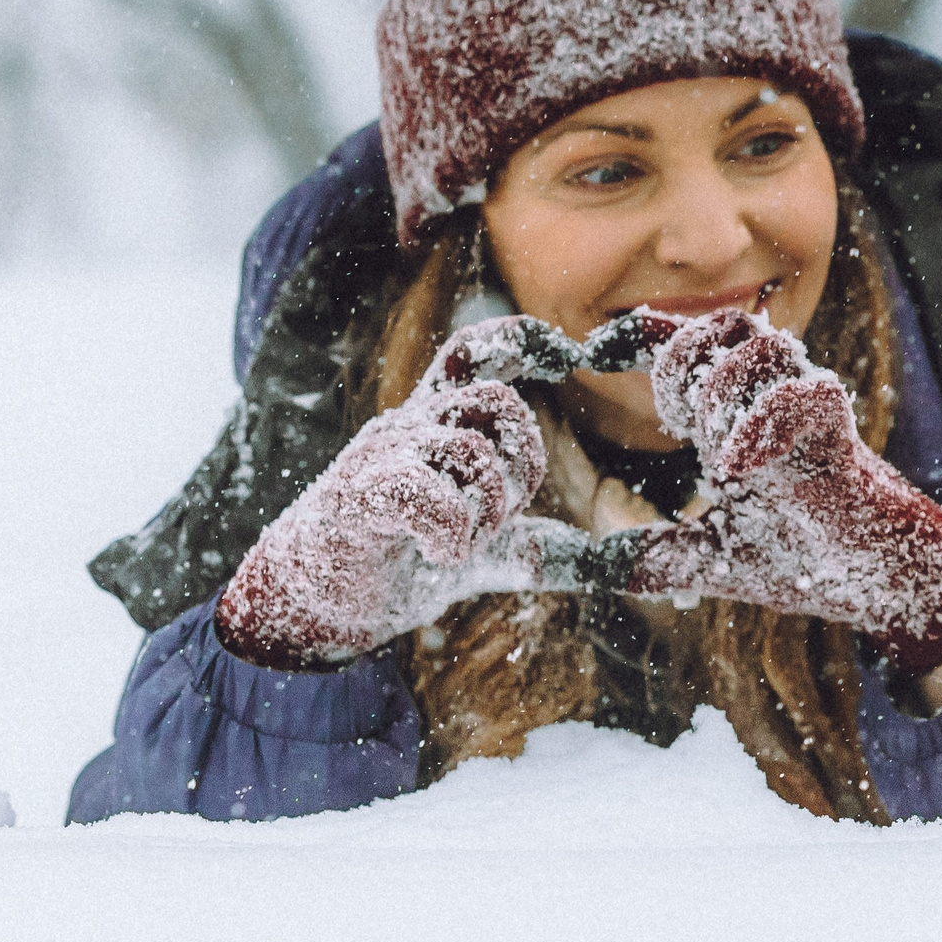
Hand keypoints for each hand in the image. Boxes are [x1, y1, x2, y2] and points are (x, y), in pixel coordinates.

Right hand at [214, 316, 609, 668]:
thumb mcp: (491, 553)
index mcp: (440, 425)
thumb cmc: (406, 561)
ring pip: (469, 449)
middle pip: (496, 401)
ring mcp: (381, 453)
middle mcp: (411, 424)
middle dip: (522, 464)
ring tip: (464, 544)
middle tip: (500, 517)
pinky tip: (442, 555)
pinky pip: (425, 493)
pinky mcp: (357, 494)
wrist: (321, 603)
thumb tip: (619, 566)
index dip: (521, 338)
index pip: (477, 350)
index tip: (567, 353)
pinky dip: (451, 532)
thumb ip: (550, 552)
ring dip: (488, 509)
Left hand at [613, 311, 941, 676]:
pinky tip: (738, 469)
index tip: (596, 352)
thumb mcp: (705, 560)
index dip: (642, 338)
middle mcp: (768, 400)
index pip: (688, 350)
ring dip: (724, 389)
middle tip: (679, 425)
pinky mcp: (837, 431)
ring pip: (762, 344)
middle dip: (683, 364)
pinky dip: (762, 423)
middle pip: (721, 324)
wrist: (870, 580)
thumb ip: (646, 556)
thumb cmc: (799, 558)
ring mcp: (804, 409)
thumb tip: (583, 562)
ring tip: (717, 453)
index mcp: (734, 417)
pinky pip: (802, 393)